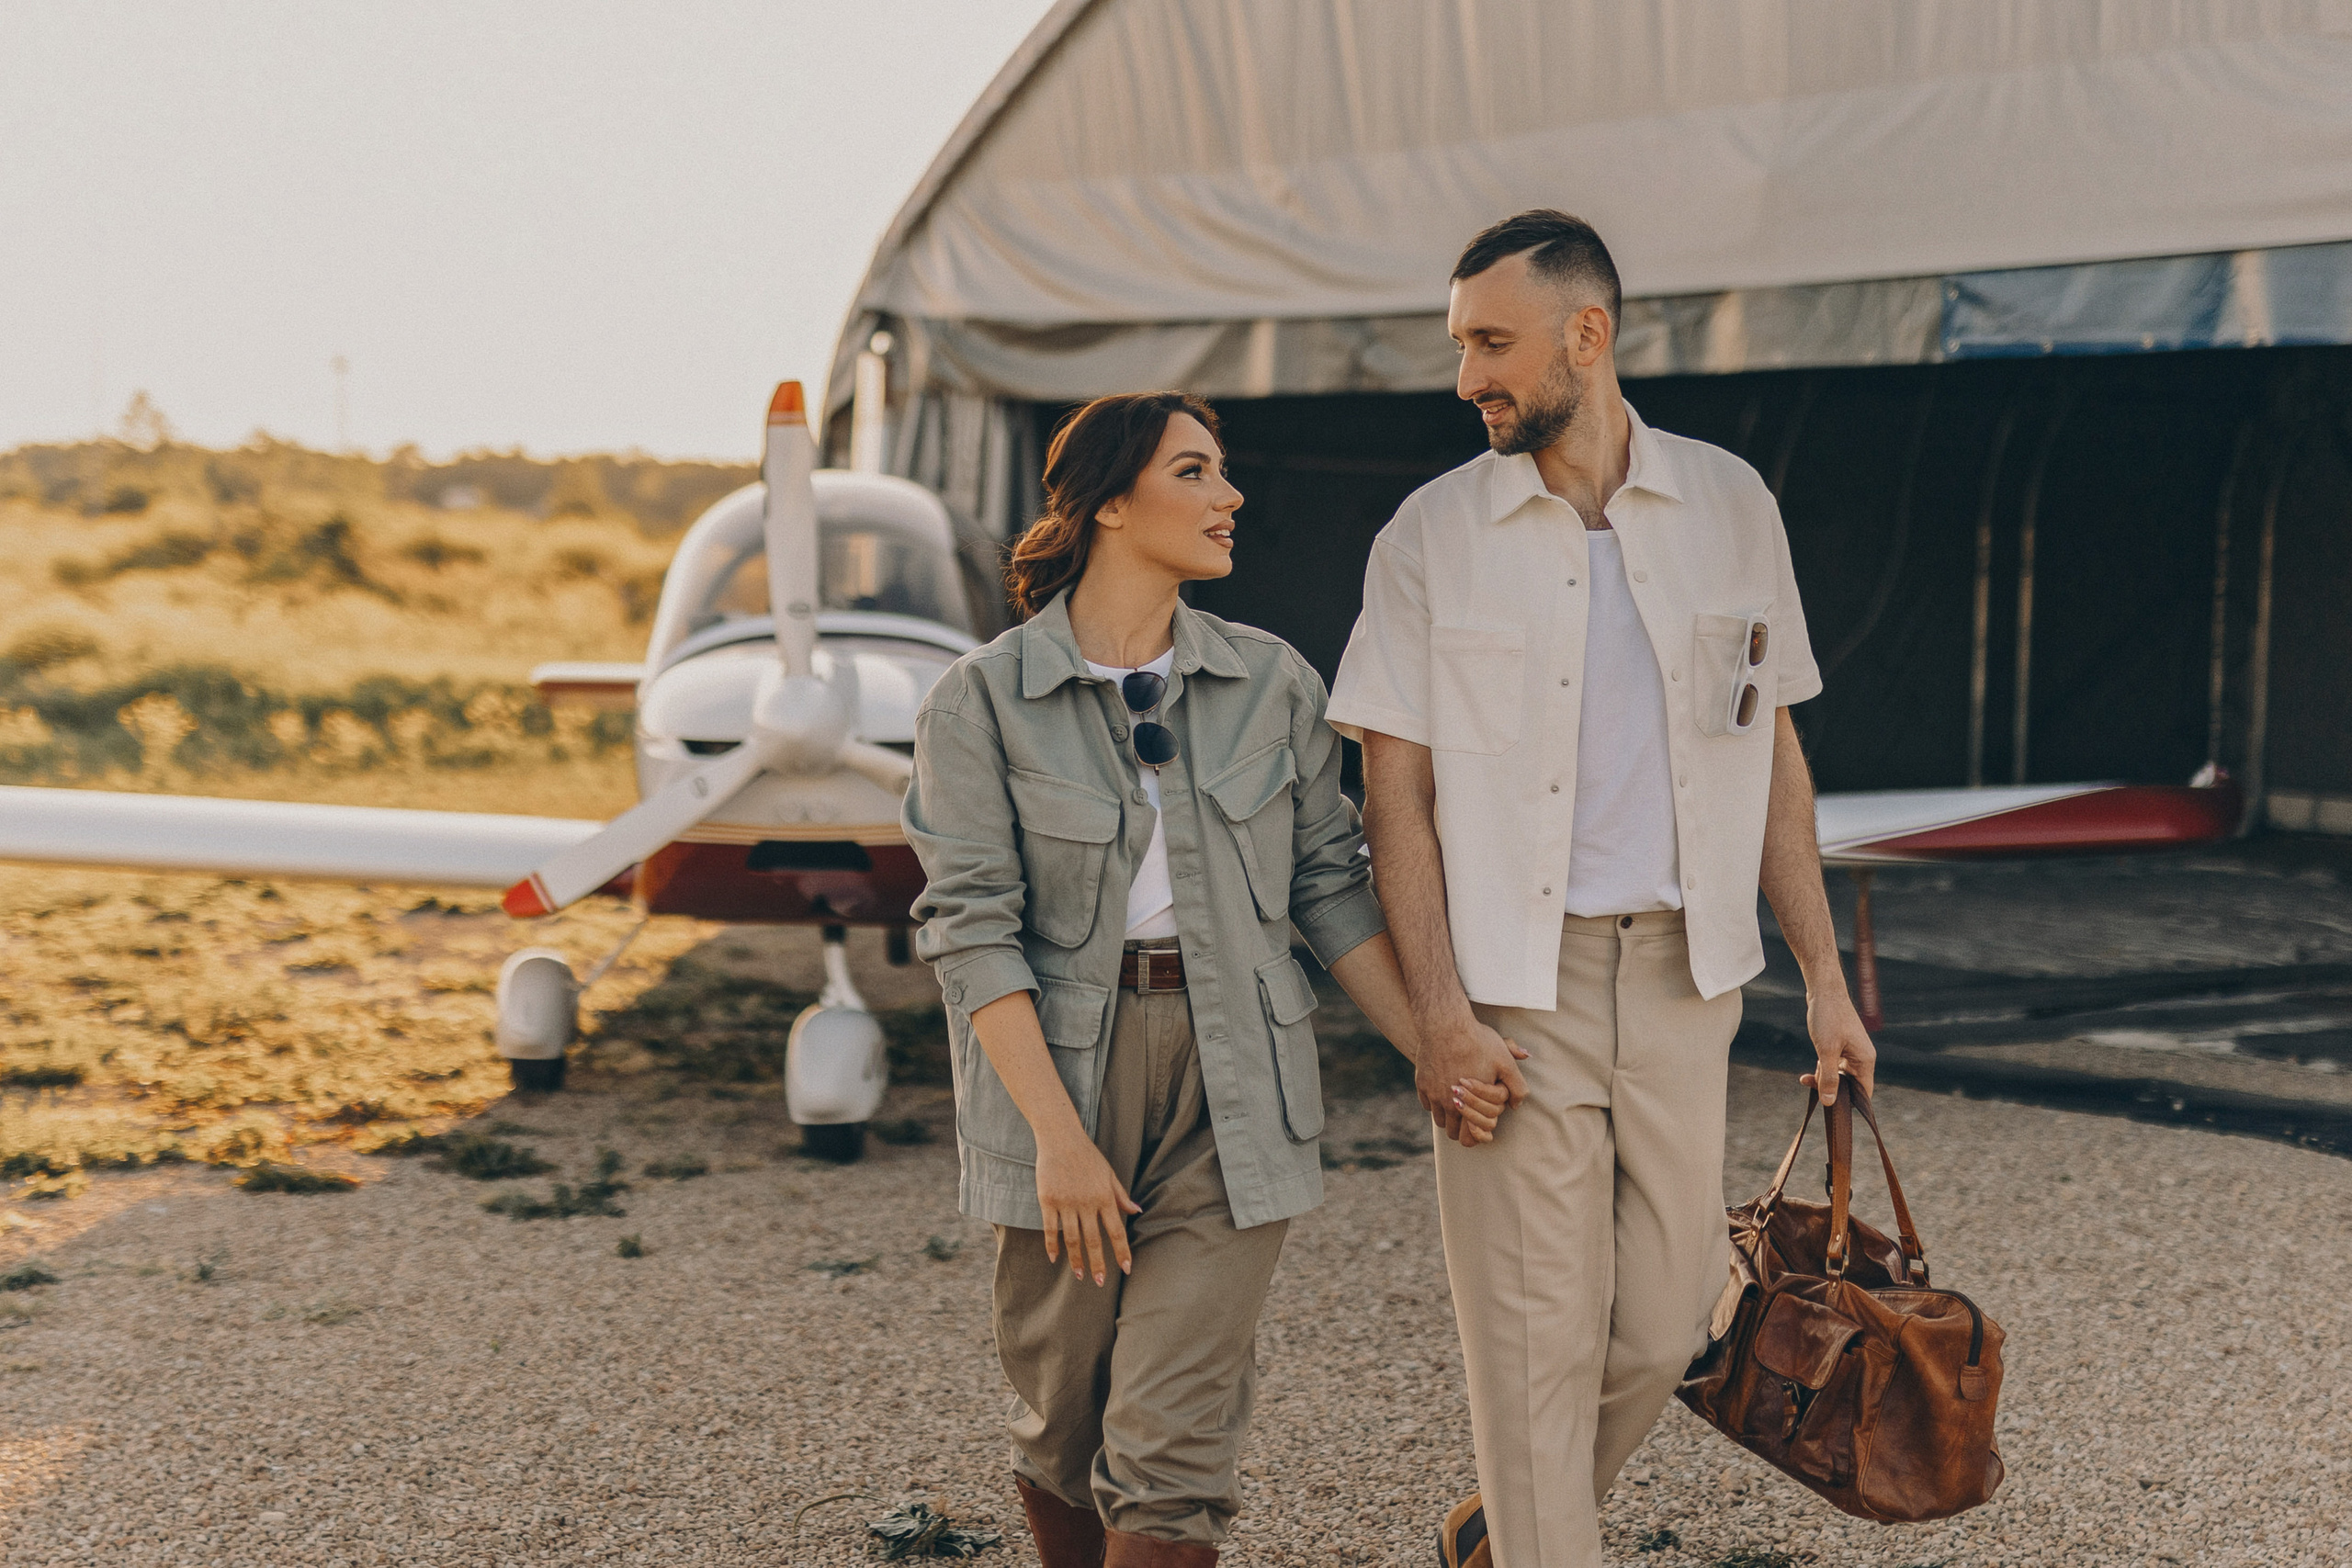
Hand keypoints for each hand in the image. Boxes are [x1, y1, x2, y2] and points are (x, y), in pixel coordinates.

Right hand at [1035, 1130, 1139, 1285]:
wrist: (1060, 1138)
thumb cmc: (1087, 1156)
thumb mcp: (1109, 1174)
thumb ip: (1120, 1196)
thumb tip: (1137, 1211)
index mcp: (1104, 1197)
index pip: (1116, 1230)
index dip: (1121, 1251)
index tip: (1126, 1269)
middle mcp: (1086, 1202)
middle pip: (1093, 1240)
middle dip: (1098, 1263)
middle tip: (1099, 1282)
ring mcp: (1066, 1202)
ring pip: (1072, 1238)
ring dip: (1076, 1260)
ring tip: (1080, 1275)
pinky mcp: (1048, 1201)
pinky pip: (1050, 1229)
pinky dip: (1052, 1246)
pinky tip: (1055, 1259)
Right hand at [1415, 1016, 1527, 1139]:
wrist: (1446, 1025)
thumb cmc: (1478, 1042)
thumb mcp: (1505, 1062)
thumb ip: (1517, 1086)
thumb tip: (1517, 1104)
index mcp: (1471, 1104)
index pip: (1469, 1138)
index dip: (1475, 1135)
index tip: (1477, 1127)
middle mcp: (1449, 1104)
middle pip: (1452, 1133)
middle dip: (1461, 1128)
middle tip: (1468, 1119)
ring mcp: (1433, 1095)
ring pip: (1438, 1119)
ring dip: (1447, 1116)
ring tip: (1457, 1105)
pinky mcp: (1421, 1084)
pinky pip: (1427, 1103)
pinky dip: (1434, 1101)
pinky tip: (1443, 1091)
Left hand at [1800, 987, 1877, 1105]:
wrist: (1823, 991)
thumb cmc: (1828, 1018)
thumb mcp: (1826, 1051)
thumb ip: (1829, 1077)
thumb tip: (1830, 1102)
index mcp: (1865, 1060)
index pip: (1863, 1092)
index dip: (1850, 1103)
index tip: (1832, 1108)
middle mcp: (1861, 1058)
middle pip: (1850, 1085)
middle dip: (1831, 1089)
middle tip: (1811, 1088)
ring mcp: (1851, 1052)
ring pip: (1839, 1076)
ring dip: (1824, 1078)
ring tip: (1806, 1079)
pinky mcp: (1841, 1046)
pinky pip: (1834, 1065)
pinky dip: (1822, 1068)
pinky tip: (1809, 1071)